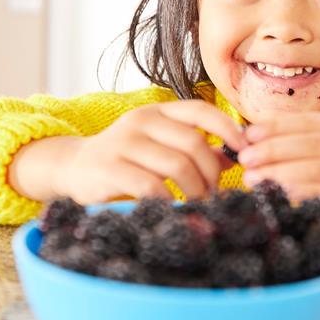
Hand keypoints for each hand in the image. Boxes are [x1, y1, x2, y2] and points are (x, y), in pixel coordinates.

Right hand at [53, 100, 246, 204]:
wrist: (75, 167)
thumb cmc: (127, 158)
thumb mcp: (160, 146)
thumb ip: (193, 148)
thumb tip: (233, 158)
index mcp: (158, 111)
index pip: (199, 110)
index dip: (227, 127)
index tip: (245, 149)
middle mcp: (141, 120)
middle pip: (193, 143)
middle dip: (211, 173)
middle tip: (215, 194)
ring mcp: (123, 142)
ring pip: (176, 165)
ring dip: (196, 190)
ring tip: (198, 204)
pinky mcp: (109, 168)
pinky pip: (150, 186)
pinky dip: (168, 200)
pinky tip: (171, 208)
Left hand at [238, 112, 319, 262]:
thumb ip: (298, 144)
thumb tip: (252, 132)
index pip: (310, 122)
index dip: (276, 126)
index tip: (248, 135)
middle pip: (312, 143)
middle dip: (274, 149)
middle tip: (245, 159)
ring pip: (319, 167)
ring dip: (281, 172)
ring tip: (253, 178)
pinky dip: (303, 192)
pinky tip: (281, 194)